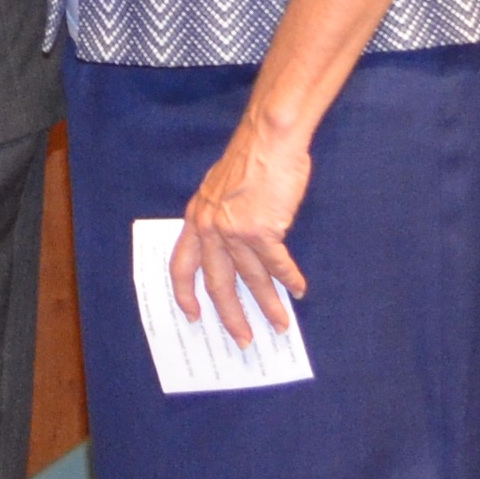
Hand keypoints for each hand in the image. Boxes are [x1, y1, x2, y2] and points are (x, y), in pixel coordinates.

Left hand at [175, 110, 310, 338]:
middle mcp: (209, 229)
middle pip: (216, 284)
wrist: (269, 139)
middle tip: (242, 339)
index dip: (185, 294)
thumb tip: (232, 245)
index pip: (181, 266)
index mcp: (195, 218)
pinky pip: (277, 265)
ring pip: (250, 280)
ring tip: (280, 326)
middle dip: (230, 316)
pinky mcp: (262, 230)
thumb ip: (219, 217)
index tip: (193, 316)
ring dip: (268, 305)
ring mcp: (234, 231)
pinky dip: (289, 280)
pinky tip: (298, 290)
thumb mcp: (220, 189)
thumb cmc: (250, 159)